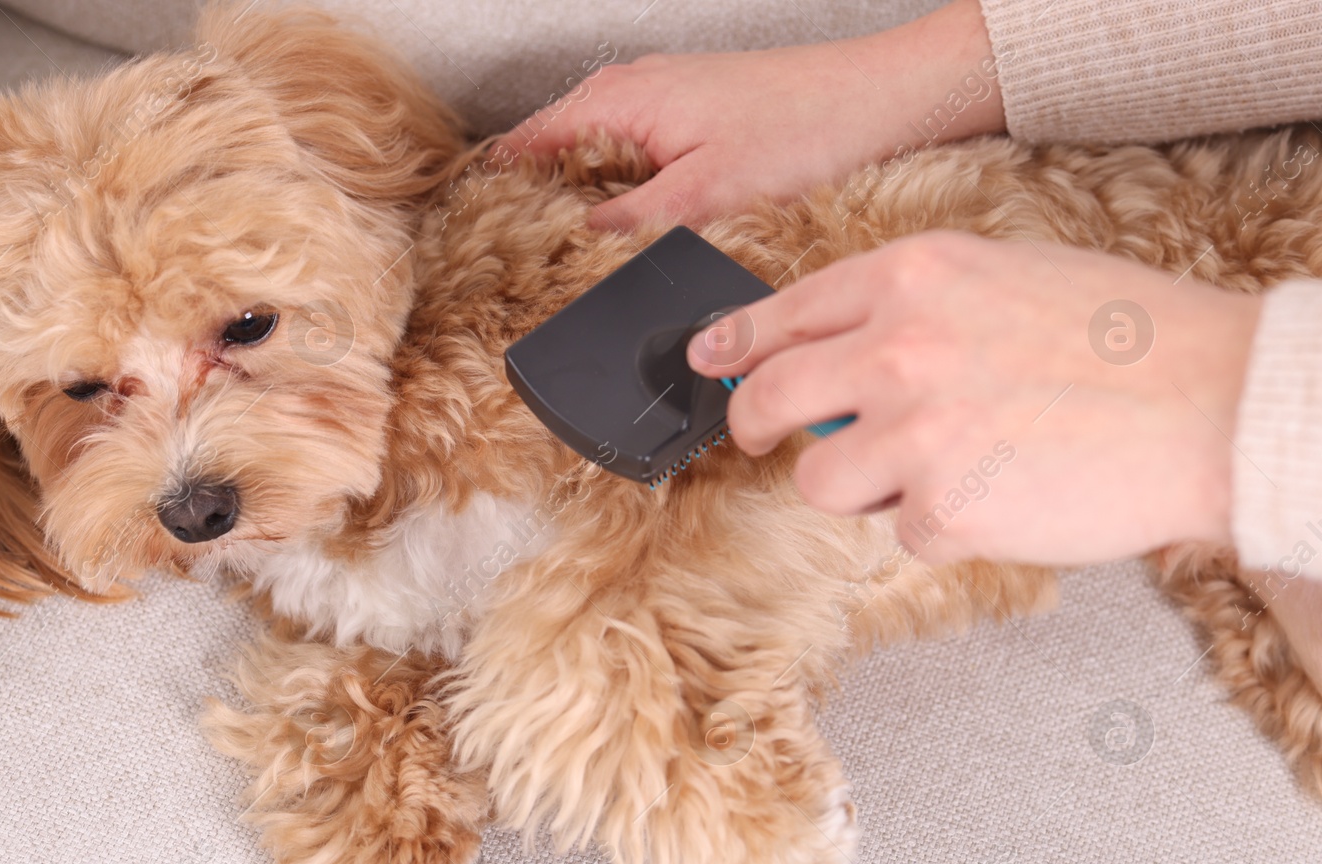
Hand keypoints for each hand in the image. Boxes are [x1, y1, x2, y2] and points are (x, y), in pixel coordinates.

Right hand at [494, 0, 1004, 230]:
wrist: (889, 99)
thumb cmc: (810, 129)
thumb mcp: (707, 194)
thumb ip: (631, 225)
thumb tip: (577, 252)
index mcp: (618, 100)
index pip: (522, 147)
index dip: (494, 197)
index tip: (474, 247)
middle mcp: (631, 92)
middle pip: (550, 155)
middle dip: (532, 208)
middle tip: (518, 270)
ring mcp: (662, 103)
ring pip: (592, 161)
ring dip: (579, 206)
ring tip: (567, 263)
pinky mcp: (694, 121)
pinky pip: (631, 162)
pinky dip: (620, 196)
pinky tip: (631, 236)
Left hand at [687, 232, 1263, 565]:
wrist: (1216, 404)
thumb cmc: (1126, 340)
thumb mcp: (1002, 276)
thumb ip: (908, 308)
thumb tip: (830, 346)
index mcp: (912, 278)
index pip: (782, 314)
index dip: (734, 344)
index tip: (709, 360)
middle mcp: (898, 349)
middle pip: (769, 399)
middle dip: (752, 425)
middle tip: (760, 437)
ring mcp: (915, 433)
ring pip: (820, 481)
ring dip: (860, 486)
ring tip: (938, 469)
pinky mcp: (943, 512)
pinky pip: (902, 532)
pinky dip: (941, 526)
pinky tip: (999, 494)